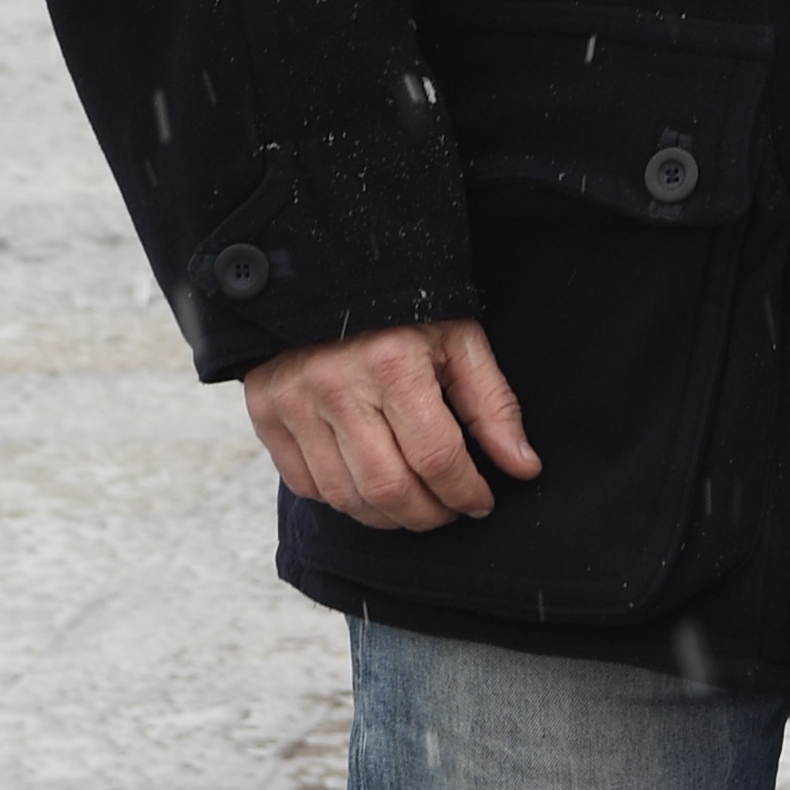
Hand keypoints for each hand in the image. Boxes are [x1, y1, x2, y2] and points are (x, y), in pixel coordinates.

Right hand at [240, 317, 540, 530]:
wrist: (324, 272)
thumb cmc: (403, 306)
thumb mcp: (457, 337)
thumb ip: (492, 405)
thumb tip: (523, 467)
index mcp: (392, 361)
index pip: (436, 457)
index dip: (466, 491)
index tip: (483, 501)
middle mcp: (337, 387)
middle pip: (389, 489)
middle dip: (429, 515)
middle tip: (450, 510)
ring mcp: (294, 403)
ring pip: (346, 498)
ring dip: (388, 516)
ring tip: (415, 502)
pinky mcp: (266, 415)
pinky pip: (307, 487)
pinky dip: (344, 499)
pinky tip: (368, 483)